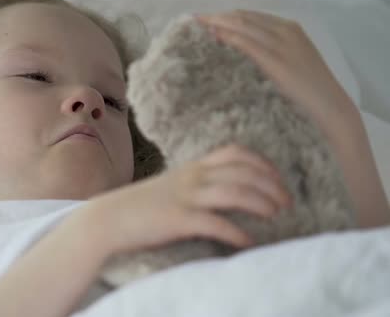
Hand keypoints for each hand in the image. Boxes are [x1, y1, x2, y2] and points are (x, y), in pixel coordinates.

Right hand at [71, 144, 292, 255]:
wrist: (108, 219)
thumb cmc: (141, 206)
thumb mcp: (170, 186)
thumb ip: (195, 183)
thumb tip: (221, 190)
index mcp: (192, 167)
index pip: (235, 153)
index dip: (263, 164)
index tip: (278, 180)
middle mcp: (192, 177)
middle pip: (243, 172)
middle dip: (271, 185)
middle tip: (286, 203)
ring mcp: (185, 197)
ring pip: (235, 192)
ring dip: (261, 203)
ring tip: (277, 216)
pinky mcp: (178, 220)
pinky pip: (216, 223)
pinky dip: (237, 233)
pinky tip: (249, 242)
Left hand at [195, 10, 353, 127]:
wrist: (330, 112)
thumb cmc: (306, 96)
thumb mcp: (286, 67)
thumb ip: (263, 57)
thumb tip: (232, 56)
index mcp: (288, 29)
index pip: (249, 17)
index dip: (224, 16)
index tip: (203, 21)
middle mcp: (284, 31)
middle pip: (242, 17)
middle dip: (216, 17)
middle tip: (193, 21)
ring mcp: (281, 44)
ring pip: (241, 25)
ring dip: (217, 23)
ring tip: (196, 27)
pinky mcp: (277, 60)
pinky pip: (246, 42)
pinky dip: (228, 36)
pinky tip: (213, 37)